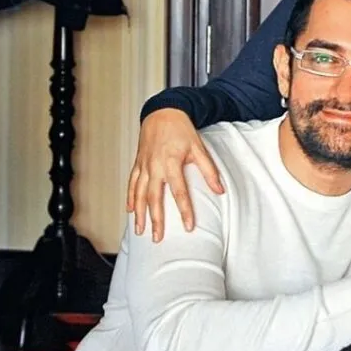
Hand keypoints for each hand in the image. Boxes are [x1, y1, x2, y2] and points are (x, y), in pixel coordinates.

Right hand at [126, 108, 222, 240]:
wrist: (162, 112)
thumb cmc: (182, 130)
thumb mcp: (199, 148)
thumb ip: (209, 170)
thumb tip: (220, 190)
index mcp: (171, 162)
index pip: (179, 192)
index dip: (184, 210)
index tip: (188, 227)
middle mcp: (154, 166)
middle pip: (154, 198)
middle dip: (155, 220)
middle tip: (158, 238)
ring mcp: (143, 165)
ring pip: (139, 194)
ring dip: (139, 213)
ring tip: (139, 231)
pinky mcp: (137, 163)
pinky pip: (131, 183)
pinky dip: (130, 198)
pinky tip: (130, 211)